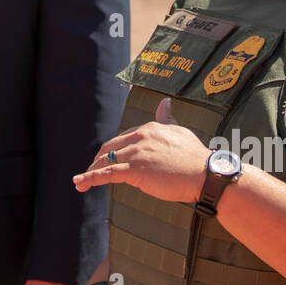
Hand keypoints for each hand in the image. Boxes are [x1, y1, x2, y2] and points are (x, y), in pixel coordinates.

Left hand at [72, 98, 209, 202]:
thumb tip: (165, 102)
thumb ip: (167, 118)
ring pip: (106, 161)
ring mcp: (136, 153)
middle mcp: (140, 137)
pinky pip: (107, 174)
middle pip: (109, 148)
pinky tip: (80, 183)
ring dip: (91, 171)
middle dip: (98, 160)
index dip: (113, 150)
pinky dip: (90, 178)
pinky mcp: (134, 170)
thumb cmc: (195, 157)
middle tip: (92, 170)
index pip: (123, 138)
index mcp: (149, 128)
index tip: (108, 159)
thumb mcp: (179, 131)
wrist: (205, 174)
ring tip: (81, 181)